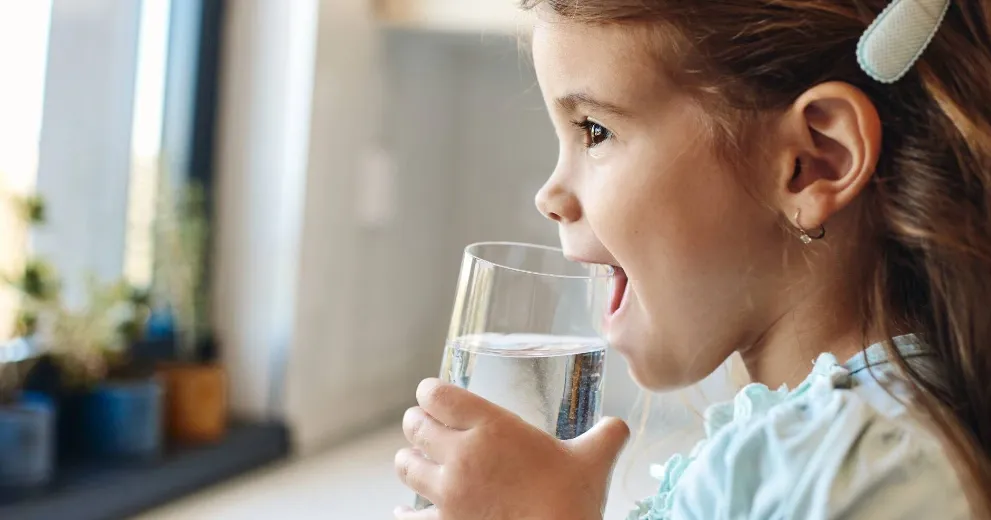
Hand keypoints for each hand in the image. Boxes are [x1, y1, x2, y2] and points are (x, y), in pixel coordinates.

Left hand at [394, 378, 629, 519]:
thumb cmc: (572, 499)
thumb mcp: (593, 459)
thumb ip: (605, 435)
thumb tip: (619, 426)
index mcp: (491, 427)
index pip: (437, 395)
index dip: (429, 392)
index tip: (431, 395)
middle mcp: (461, 454)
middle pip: (415, 427)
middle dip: (416, 423)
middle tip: (421, 425)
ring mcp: (448, 492)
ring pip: (405, 466)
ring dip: (407, 460)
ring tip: (412, 459)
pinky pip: (409, 518)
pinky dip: (404, 514)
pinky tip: (403, 512)